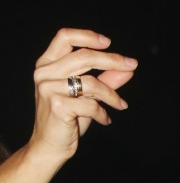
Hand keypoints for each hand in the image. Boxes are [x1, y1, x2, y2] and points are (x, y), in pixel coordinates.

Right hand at [28, 28, 137, 165]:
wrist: (49, 147)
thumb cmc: (67, 120)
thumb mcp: (86, 96)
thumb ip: (104, 80)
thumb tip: (128, 68)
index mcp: (47, 64)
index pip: (65, 37)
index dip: (87, 36)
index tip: (109, 43)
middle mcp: (45, 73)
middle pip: (84, 56)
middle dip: (112, 60)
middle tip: (131, 66)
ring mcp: (49, 88)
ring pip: (91, 82)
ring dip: (111, 94)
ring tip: (120, 104)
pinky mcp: (58, 106)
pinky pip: (91, 105)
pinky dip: (103, 113)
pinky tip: (106, 120)